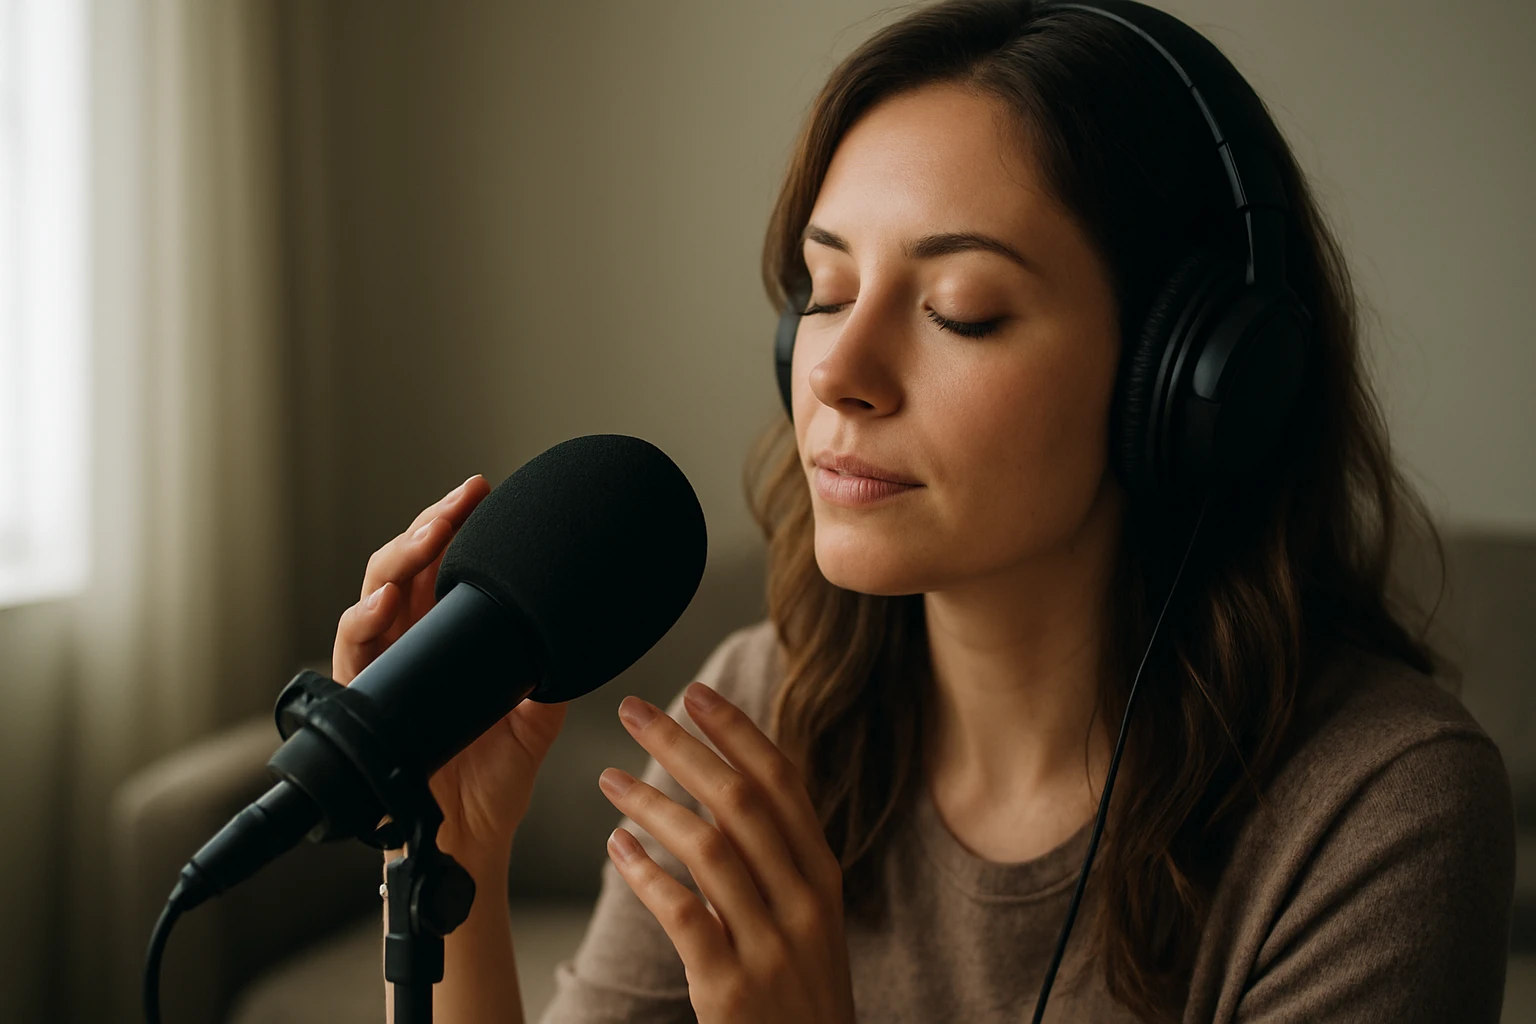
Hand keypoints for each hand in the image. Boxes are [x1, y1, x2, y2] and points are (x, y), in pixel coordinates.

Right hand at [331, 474, 568, 877]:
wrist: (471, 838)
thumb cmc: (495, 778)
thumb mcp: (537, 717)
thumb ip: (551, 674)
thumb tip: (586, 632)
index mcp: (445, 638)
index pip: (441, 566)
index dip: (453, 525)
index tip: (479, 490)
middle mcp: (408, 646)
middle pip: (403, 568)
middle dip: (426, 528)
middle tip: (457, 504)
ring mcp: (382, 671)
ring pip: (372, 596)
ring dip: (397, 560)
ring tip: (428, 536)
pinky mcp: (364, 701)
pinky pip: (351, 653)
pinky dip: (363, 621)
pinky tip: (385, 602)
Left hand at [597, 682, 854, 1023]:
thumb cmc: (801, 994)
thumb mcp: (809, 919)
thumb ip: (778, 860)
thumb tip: (727, 790)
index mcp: (823, 875)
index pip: (783, 782)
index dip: (738, 732)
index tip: (698, 693)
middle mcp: (803, 901)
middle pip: (740, 801)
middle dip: (683, 747)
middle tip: (637, 712)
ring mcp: (771, 944)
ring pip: (709, 848)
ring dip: (652, 803)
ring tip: (609, 777)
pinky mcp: (732, 987)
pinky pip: (684, 915)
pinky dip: (646, 876)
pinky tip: (617, 849)